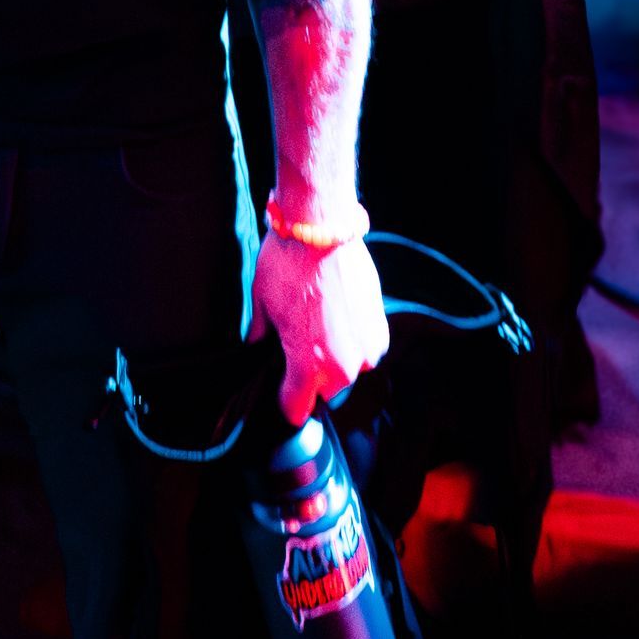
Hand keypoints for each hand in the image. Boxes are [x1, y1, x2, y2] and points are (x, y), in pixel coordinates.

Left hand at [250, 230, 389, 423]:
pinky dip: (353, 341)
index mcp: (308, 367)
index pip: (296, 409)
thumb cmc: (287, 265)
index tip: (280, 386)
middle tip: (298, 342)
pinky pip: (365, 350)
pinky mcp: (381, 329)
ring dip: (336, 358)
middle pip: (324, 391)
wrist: (322, 229)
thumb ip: (261, 335)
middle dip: (311, 376)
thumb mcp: (262, 302)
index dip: (285, 399)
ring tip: (320, 324)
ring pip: (347, 372)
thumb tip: (257, 347)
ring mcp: (365, 349)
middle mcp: (342, 367)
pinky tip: (338, 317)